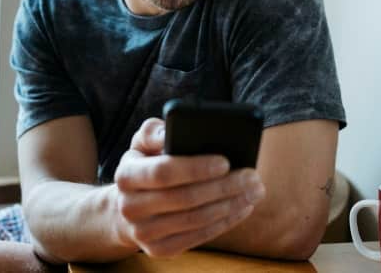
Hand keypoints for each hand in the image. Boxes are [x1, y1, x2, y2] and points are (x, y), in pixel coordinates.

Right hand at [113, 118, 265, 256]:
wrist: (127, 205)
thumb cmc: (146, 163)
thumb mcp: (144, 142)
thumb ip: (156, 131)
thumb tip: (171, 132)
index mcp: (126, 174)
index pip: (163, 171)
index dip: (196, 168)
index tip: (225, 161)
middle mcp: (129, 207)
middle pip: (184, 198)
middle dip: (223, 187)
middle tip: (252, 176)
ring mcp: (143, 232)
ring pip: (195, 220)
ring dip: (230, 205)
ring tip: (254, 191)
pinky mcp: (159, 249)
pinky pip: (198, 237)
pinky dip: (225, 222)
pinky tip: (243, 207)